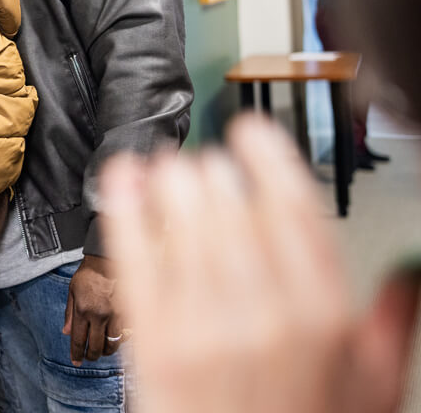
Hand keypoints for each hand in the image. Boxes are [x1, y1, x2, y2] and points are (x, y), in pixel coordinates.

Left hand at [62, 254, 122, 363]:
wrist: (107, 263)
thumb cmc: (87, 276)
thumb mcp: (72, 292)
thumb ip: (69, 314)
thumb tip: (66, 333)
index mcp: (83, 311)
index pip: (79, 340)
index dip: (77, 354)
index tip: (76, 362)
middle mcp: (99, 316)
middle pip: (96, 347)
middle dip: (92, 356)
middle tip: (89, 357)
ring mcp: (114, 315)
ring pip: (112, 344)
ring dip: (106, 351)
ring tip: (101, 350)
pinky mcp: (126, 313)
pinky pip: (124, 335)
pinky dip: (119, 341)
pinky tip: (114, 340)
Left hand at [99, 114, 420, 412]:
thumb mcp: (369, 385)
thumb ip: (390, 320)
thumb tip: (405, 270)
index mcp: (321, 312)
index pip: (292, 205)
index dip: (267, 155)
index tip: (250, 132)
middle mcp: (261, 310)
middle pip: (230, 203)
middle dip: (215, 171)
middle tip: (209, 166)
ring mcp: (201, 322)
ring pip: (182, 218)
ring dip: (173, 180)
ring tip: (172, 171)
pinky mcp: (151, 336)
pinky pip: (133, 253)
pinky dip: (126, 206)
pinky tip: (124, 176)